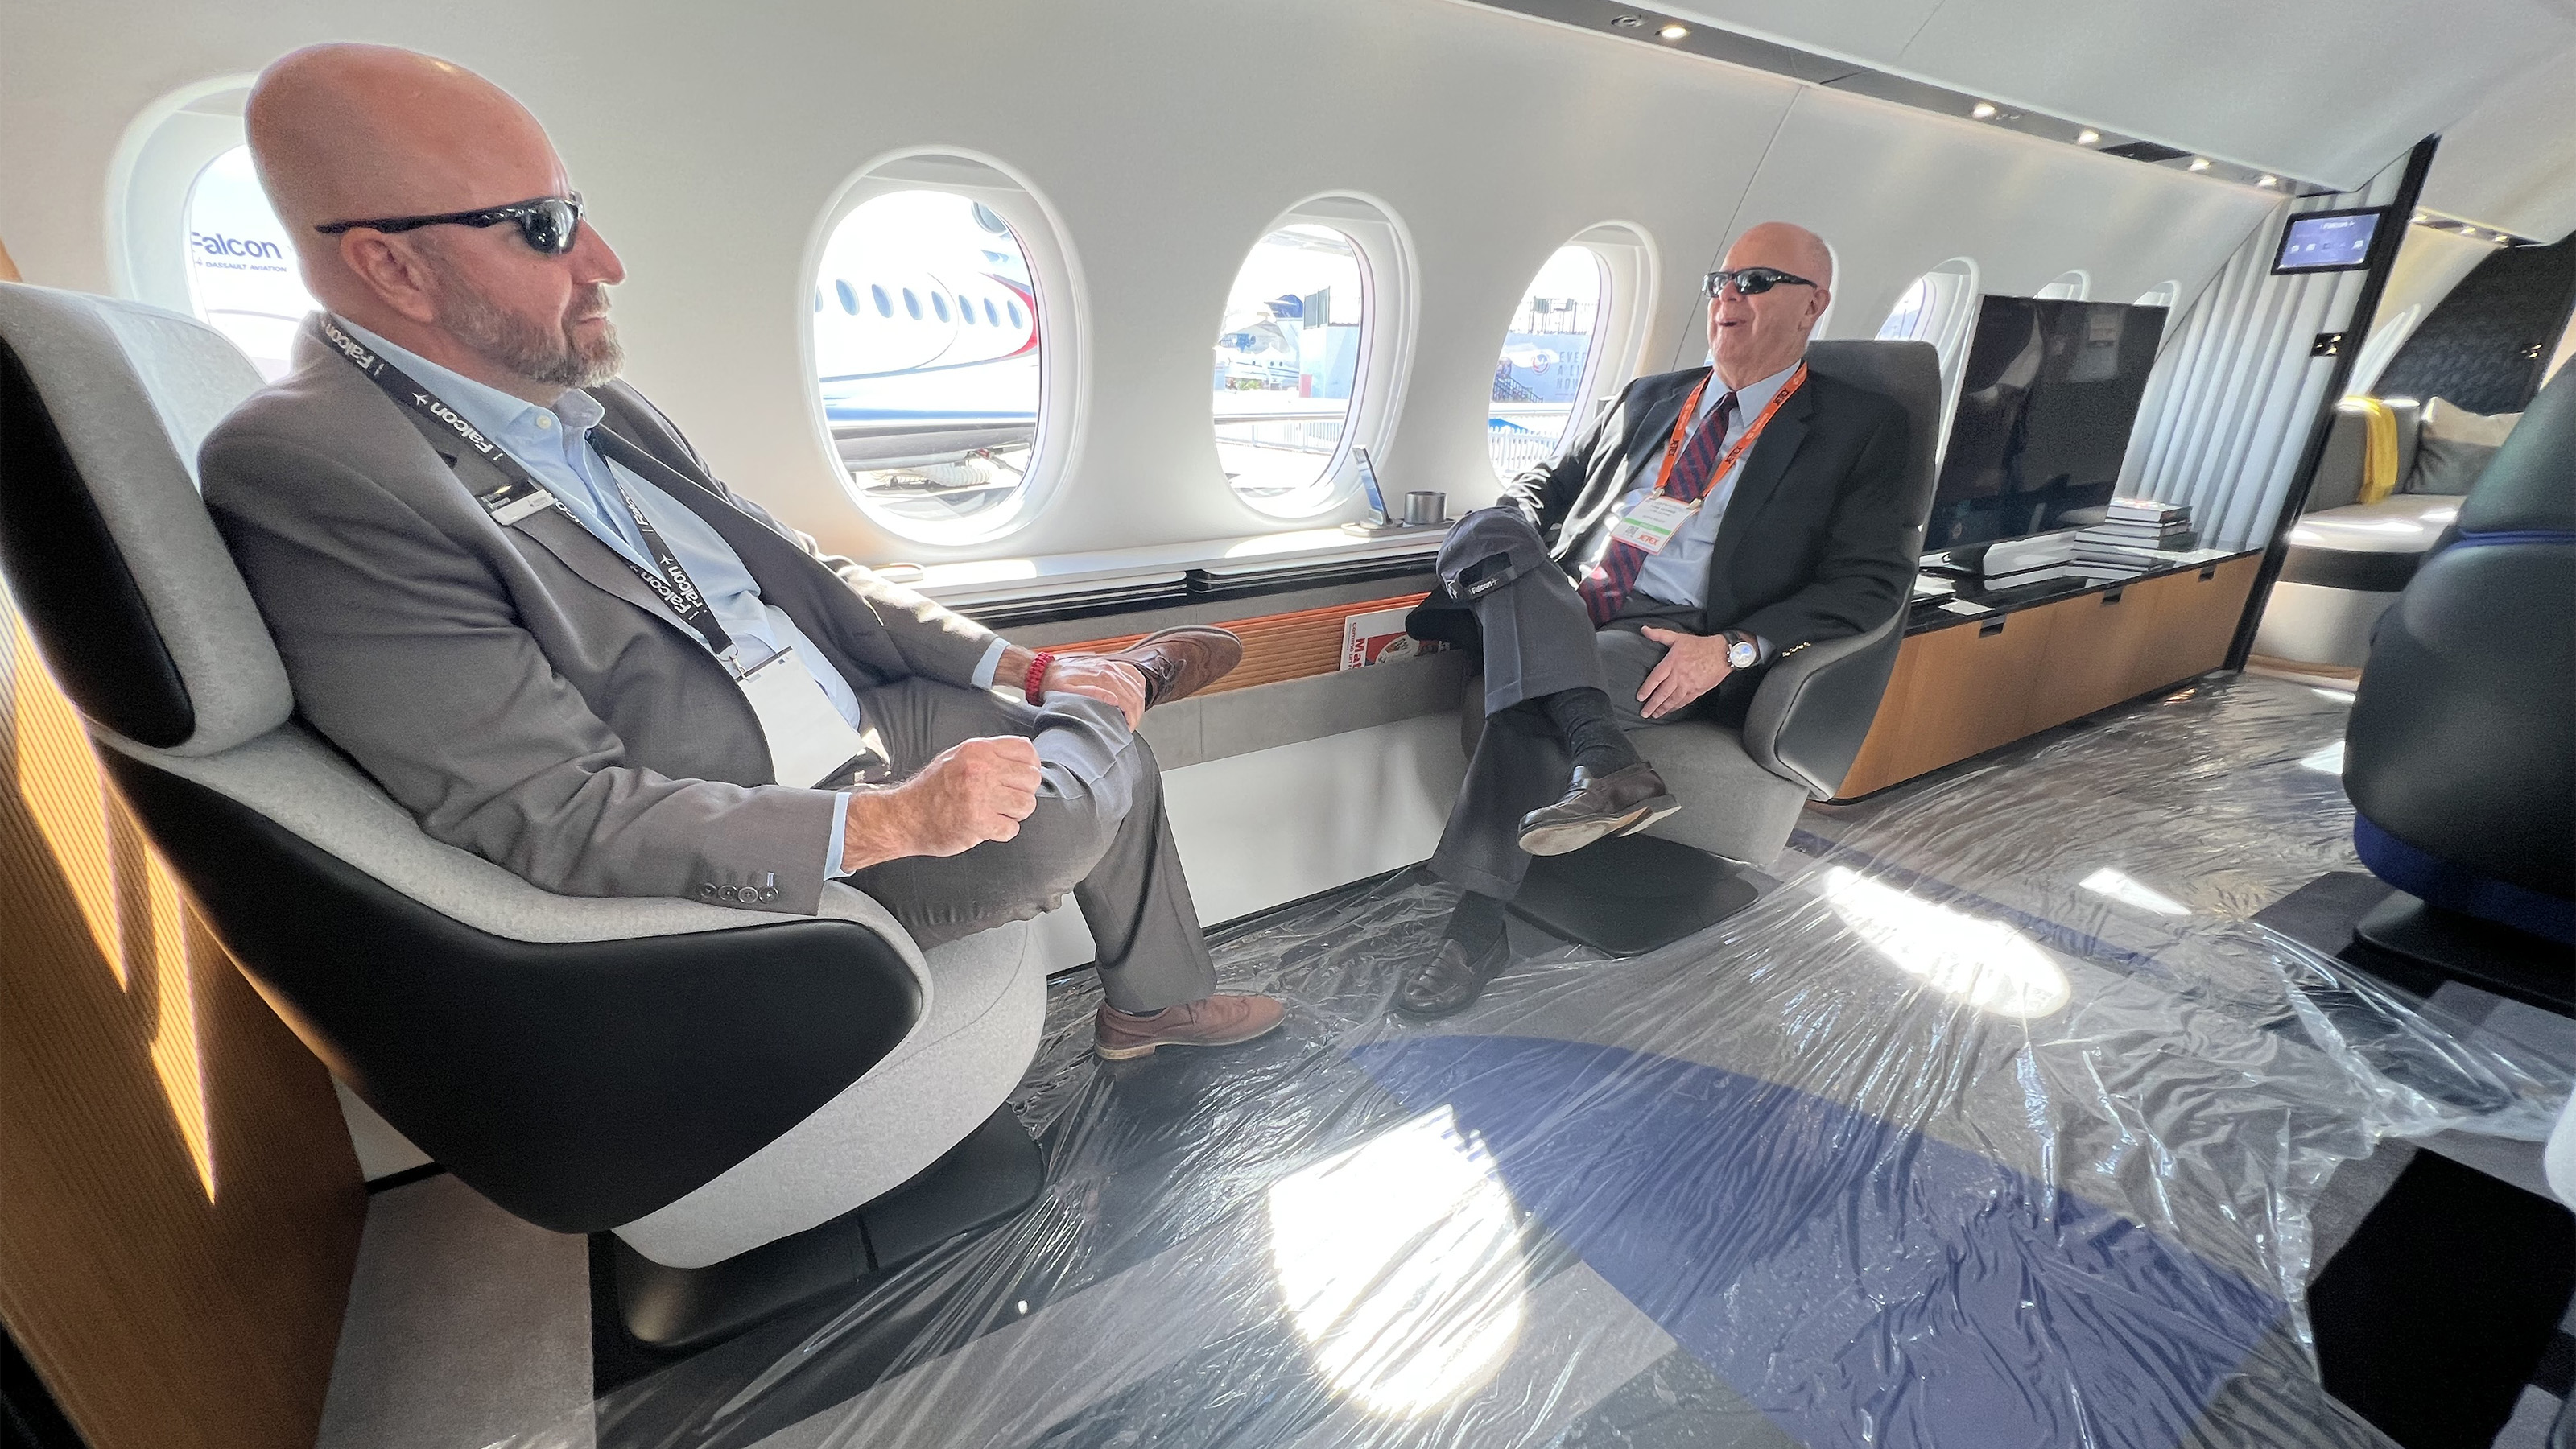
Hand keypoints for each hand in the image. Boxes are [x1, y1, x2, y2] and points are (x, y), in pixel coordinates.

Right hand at [841, 735, 1040, 867]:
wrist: (904, 817)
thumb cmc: (931, 789)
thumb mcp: (957, 757)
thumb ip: (990, 753)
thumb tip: (1025, 749)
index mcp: (977, 750)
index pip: (1026, 751)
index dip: (1029, 766)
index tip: (1019, 778)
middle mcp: (980, 769)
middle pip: (1031, 778)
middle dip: (1022, 792)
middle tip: (1004, 799)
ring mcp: (979, 795)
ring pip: (1026, 804)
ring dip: (1014, 813)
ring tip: (995, 813)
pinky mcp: (978, 822)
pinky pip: (1012, 829)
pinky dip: (1001, 832)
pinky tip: (986, 826)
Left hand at [1045, 654, 1147, 727]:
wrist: (1046, 671)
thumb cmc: (1056, 685)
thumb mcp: (1069, 694)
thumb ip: (1092, 695)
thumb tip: (1114, 700)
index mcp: (1102, 678)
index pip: (1129, 700)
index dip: (1131, 717)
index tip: (1128, 727)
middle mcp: (1109, 670)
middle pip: (1135, 694)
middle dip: (1137, 712)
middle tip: (1131, 725)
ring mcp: (1111, 666)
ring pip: (1137, 684)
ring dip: (1139, 701)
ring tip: (1133, 714)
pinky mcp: (1109, 664)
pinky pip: (1132, 672)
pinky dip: (1138, 684)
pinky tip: (1137, 693)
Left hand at [1635, 626, 1734, 719]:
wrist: (1722, 654)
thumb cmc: (1700, 645)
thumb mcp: (1678, 637)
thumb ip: (1659, 634)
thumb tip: (1644, 630)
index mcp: (1672, 663)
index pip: (1655, 678)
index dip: (1646, 689)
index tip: (1639, 697)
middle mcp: (1679, 676)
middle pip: (1662, 693)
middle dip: (1652, 704)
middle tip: (1644, 712)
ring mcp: (1688, 685)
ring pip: (1672, 700)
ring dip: (1662, 709)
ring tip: (1654, 714)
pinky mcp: (1697, 691)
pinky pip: (1684, 701)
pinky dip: (1676, 707)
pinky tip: (1670, 710)